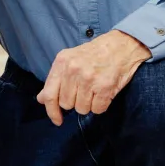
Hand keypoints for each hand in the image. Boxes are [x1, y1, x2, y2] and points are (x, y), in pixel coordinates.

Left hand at [37, 30, 151, 125]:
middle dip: (75, 102)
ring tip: (95, 89)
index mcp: (62, 62)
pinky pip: (97, 109)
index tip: (57, 120)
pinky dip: (101, 105)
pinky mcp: (104, 87)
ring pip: (81, 109)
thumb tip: (42, 99)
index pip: (49, 94)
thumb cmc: (96, 53)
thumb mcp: (70, 59)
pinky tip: (103, 92)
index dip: (52, 111)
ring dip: (89, 104)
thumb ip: (55, 79)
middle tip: (84, 90)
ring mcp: (89, 78)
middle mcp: (73, 70)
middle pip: (66, 104)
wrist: (122, 45)